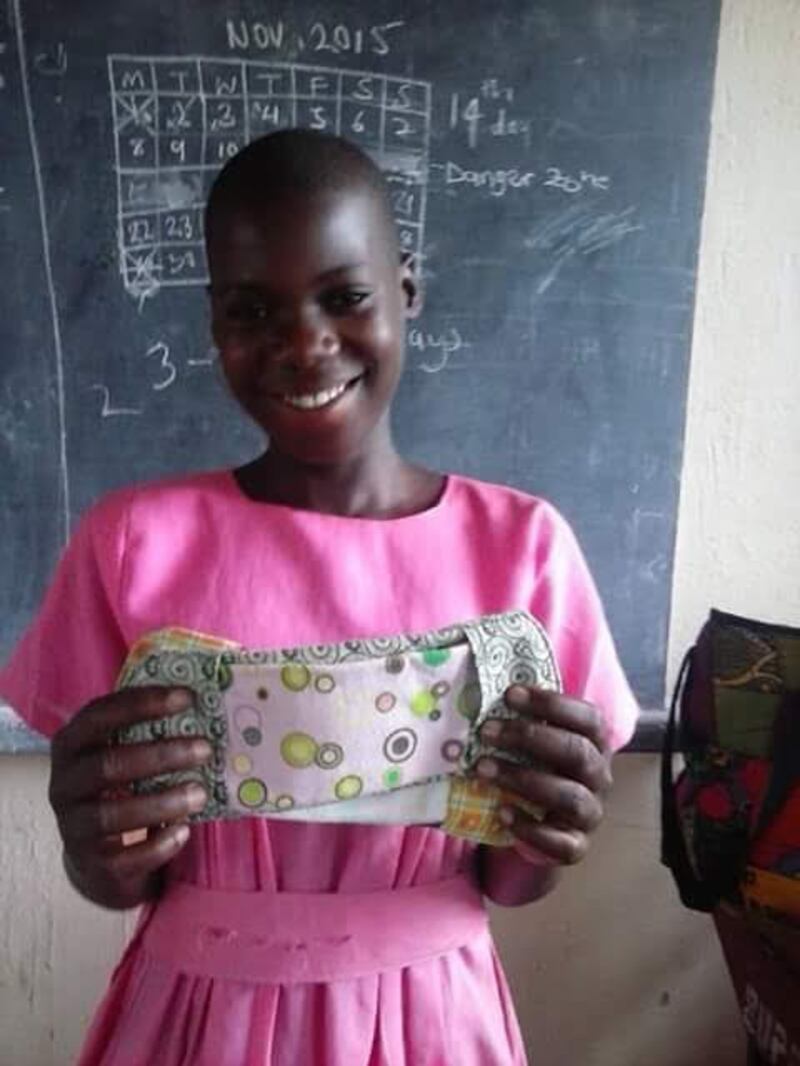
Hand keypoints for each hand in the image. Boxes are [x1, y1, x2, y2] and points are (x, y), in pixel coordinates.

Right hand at [49, 687, 210, 908]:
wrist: (99, 859)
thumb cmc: (121, 791)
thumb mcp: (124, 757)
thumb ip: (148, 732)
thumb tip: (207, 706)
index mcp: (71, 746)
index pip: (99, 715)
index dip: (142, 703)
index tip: (187, 698)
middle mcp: (63, 785)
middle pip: (107, 765)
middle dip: (160, 755)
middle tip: (205, 749)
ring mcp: (73, 827)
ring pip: (112, 814)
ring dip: (162, 802)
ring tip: (201, 794)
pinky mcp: (92, 864)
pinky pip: (123, 857)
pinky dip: (157, 844)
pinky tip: (184, 831)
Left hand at [476, 685, 612, 866]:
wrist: (545, 822)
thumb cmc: (536, 767)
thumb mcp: (534, 742)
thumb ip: (520, 720)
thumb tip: (474, 695)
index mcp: (594, 743)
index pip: (588, 717)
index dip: (552, 704)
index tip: (510, 694)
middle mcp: (599, 776)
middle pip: (577, 752)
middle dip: (530, 738)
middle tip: (487, 731)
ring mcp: (590, 813)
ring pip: (570, 797)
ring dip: (524, 780)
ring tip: (483, 769)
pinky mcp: (576, 845)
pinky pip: (563, 844)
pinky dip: (533, 830)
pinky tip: (503, 813)